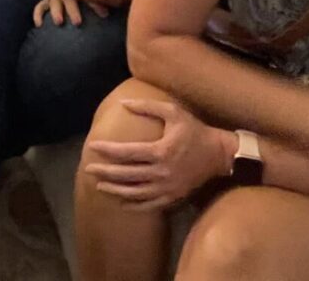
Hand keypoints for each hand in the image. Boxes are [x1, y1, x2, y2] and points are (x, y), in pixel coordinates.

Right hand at [33, 0, 107, 25]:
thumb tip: (106, 14)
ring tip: (59, 21)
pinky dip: (38, 14)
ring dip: (56, 11)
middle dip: (73, 10)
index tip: (102, 14)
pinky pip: (40, 6)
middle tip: (77, 22)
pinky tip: (39, 24)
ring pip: (54, 2)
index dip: (94, 4)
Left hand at [83, 99, 230, 208]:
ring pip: (135, 193)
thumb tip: (123, 103)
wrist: (220, 154)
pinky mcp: (174, 197)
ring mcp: (168, 188)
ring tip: (99, 186)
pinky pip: (150, 205)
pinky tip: (121, 202)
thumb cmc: (194, 130)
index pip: (126, 153)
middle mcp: (162, 172)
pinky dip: (134, 205)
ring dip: (115, 190)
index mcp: (160, 151)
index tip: (92, 146)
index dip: (107, 150)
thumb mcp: (173, 112)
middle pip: (126, 175)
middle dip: (105, 172)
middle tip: (88, 168)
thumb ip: (147, 106)